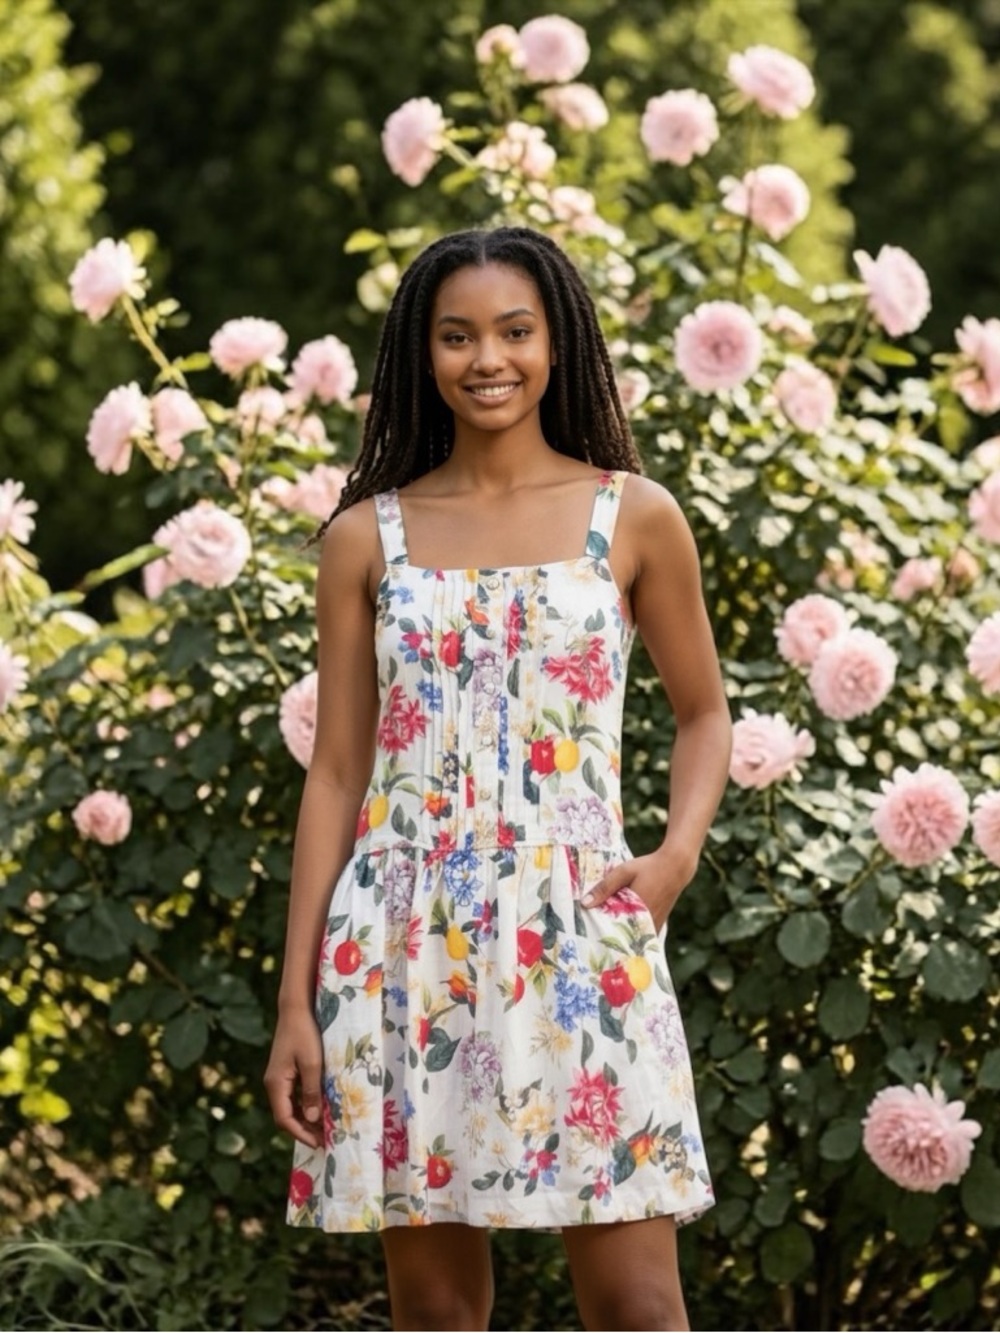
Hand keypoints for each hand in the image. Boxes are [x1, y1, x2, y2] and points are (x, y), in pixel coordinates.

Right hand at [263, 1008, 324, 1148]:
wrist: (296, 1008)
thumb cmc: (305, 1033)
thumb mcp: (312, 1063)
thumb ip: (312, 1091)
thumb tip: (312, 1118)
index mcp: (276, 1084)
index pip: (284, 1119)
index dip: (301, 1133)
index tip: (318, 1143)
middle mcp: (274, 1084)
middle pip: (286, 1115)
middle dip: (304, 1129)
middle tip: (326, 1139)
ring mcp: (279, 1078)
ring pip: (290, 1106)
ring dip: (306, 1118)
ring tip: (326, 1126)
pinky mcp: (286, 1071)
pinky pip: (294, 1095)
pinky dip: (306, 1104)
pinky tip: (321, 1106)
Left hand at [581, 847, 695, 931]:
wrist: (676, 867)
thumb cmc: (648, 867)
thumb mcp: (623, 872)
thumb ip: (604, 887)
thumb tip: (584, 903)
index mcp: (636, 911)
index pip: (613, 931)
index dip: (600, 935)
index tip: (588, 937)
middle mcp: (646, 922)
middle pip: (623, 938)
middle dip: (609, 938)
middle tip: (593, 939)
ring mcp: (654, 925)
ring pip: (634, 938)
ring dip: (621, 937)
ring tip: (604, 936)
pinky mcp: (659, 924)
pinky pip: (643, 935)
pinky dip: (633, 935)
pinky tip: (622, 929)